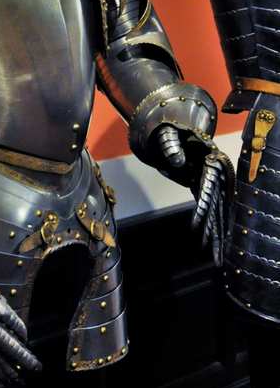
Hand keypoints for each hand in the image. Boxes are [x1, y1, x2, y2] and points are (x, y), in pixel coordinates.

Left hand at [156, 125, 229, 266]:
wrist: (175, 131)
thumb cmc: (172, 131)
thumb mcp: (169, 134)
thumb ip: (172, 146)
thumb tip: (177, 162)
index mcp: (211, 159)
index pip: (210, 185)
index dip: (204, 205)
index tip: (198, 223)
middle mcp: (216, 173)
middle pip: (218, 204)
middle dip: (216, 229)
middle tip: (215, 252)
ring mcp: (210, 182)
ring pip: (215, 210)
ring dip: (215, 233)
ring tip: (216, 256)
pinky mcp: (202, 187)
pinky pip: (208, 208)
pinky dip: (209, 225)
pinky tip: (208, 242)